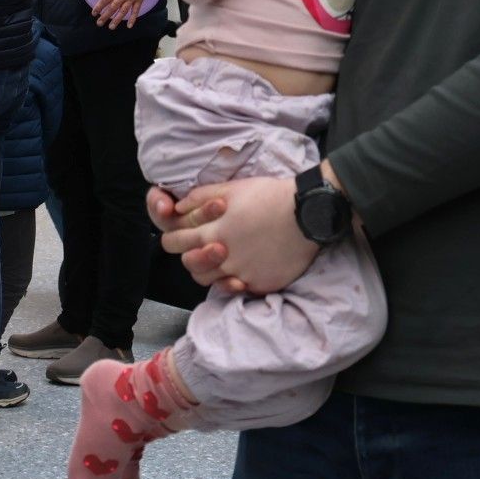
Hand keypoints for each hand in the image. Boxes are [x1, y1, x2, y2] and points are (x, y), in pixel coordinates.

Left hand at [90, 0, 152, 26]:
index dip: (99, 7)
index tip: (94, 13)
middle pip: (113, 8)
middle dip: (105, 16)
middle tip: (99, 23)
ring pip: (123, 12)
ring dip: (117, 20)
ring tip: (111, 27)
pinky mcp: (139, 0)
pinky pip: (135, 11)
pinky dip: (133, 18)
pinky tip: (129, 26)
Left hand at [149, 178, 314, 294]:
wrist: (307, 213)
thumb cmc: (269, 196)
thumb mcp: (231, 188)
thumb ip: (200, 198)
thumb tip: (178, 208)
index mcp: (212, 232)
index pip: (174, 243)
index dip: (172, 239)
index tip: (177, 237)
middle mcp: (223, 258)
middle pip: (190, 266)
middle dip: (190, 256)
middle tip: (200, 248)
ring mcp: (242, 274)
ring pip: (210, 282)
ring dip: (211, 271)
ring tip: (222, 259)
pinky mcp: (260, 284)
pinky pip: (238, 290)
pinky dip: (236, 281)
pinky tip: (243, 268)